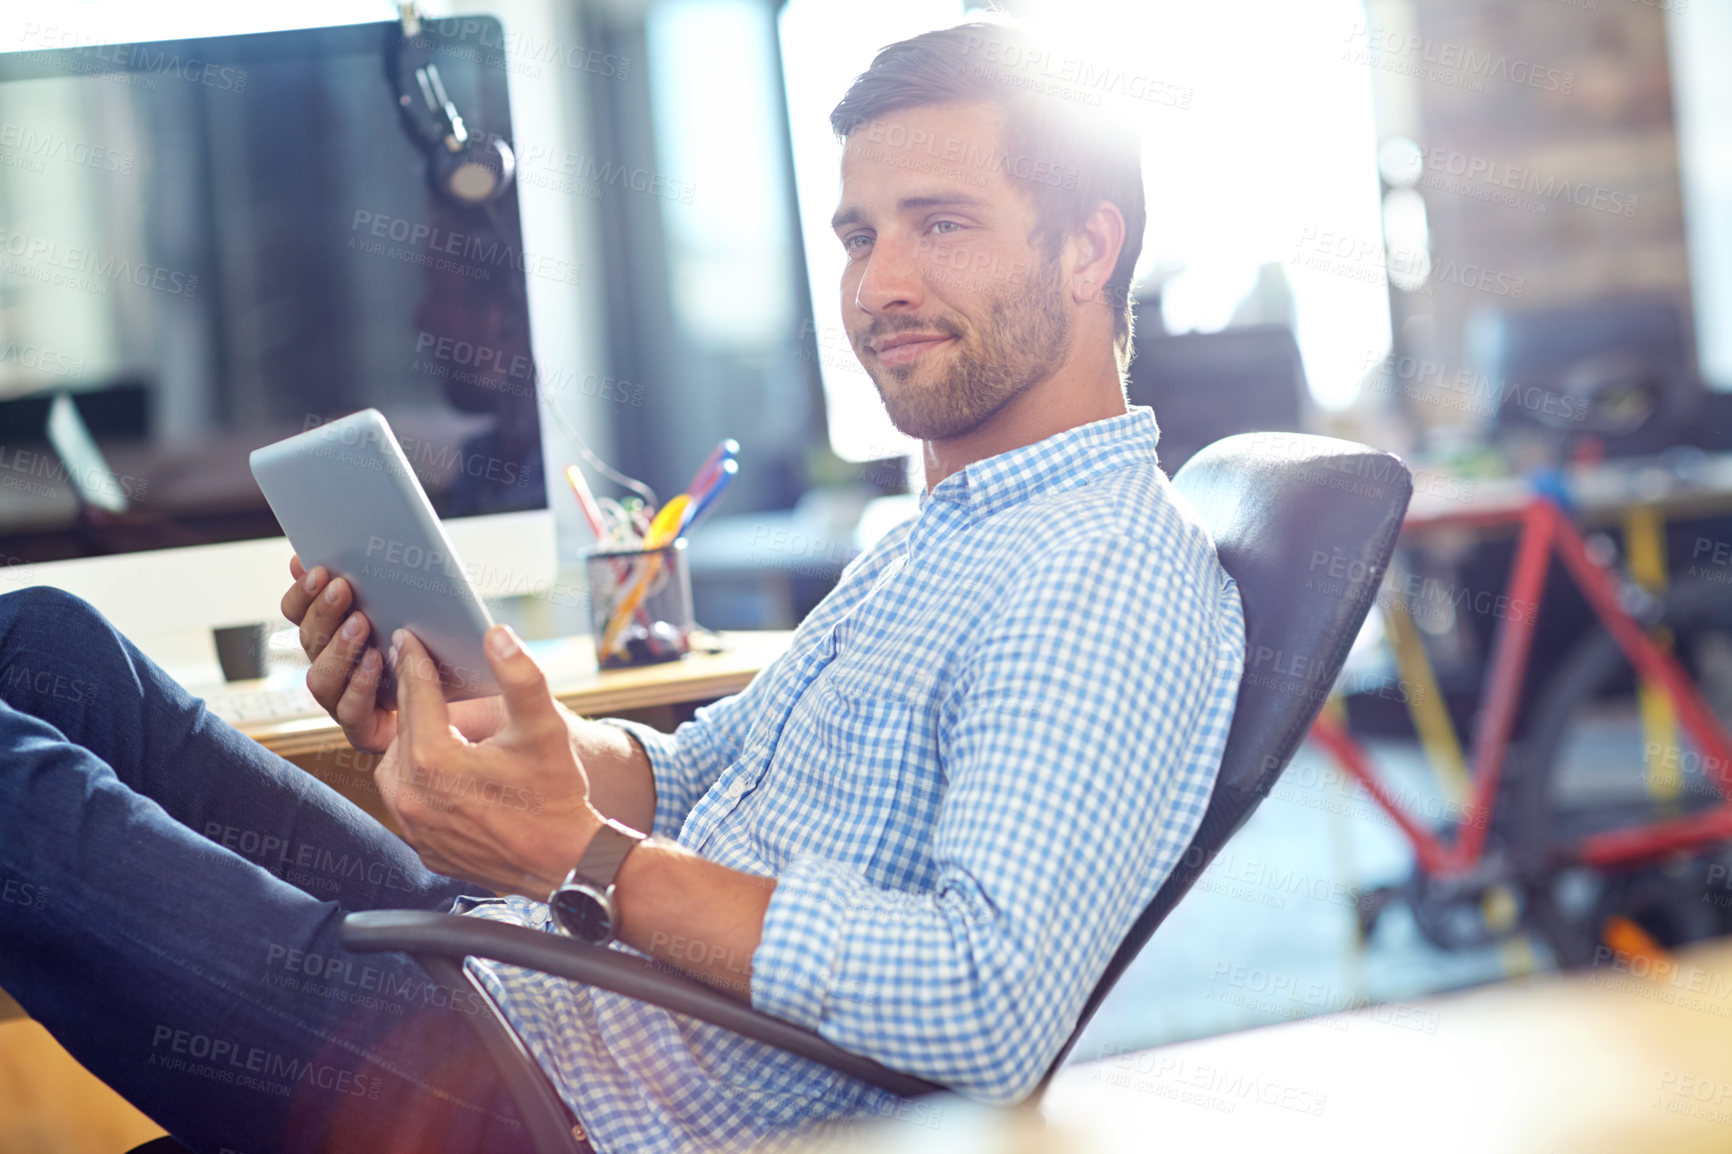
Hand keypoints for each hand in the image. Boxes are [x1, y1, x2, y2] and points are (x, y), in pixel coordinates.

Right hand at [280, 555, 507, 751]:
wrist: (492, 700)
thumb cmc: (457, 648)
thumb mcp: (427, 606)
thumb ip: (388, 581)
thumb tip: (356, 547)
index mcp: (342, 635)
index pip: (302, 613)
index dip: (301, 590)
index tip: (310, 563)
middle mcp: (339, 669)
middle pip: (310, 640)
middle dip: (323, 611)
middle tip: (342, 586)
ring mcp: (349, 702)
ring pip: (321, 678)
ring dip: (339, 648)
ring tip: (361, 621)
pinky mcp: (368, 732)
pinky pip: (351, 710)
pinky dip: (360, 684)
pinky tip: (376, 660)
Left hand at [378, 625, 601, 896]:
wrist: (565, 863)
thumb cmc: (556, 794)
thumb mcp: (545, 728)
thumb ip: (521, 676)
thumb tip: (498, 635)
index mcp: (435, 761)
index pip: (416, 697)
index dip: (415, 662)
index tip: (409, 639)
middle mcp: (413, 797)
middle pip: (403, 733)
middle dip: (413, 702)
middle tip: (419, 674)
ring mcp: (414, 828)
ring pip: (394, 769)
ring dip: (410, 744)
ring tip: (431, 725)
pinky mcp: (423, 848)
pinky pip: (406, 804)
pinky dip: (417, 782)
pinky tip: (440, 768)